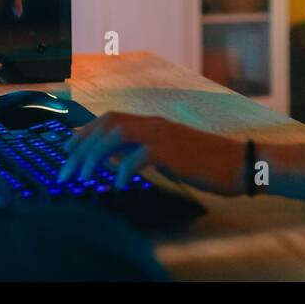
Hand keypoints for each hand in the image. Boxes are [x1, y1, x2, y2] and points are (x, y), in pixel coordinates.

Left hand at [57, 112, 248, 196]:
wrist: (240, 162)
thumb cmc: (207, 163)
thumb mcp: (170, 155)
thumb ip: (144, 152)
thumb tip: (117, 161)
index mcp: (153, 123)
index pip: (110, 118)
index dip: (85, 131)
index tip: (66, 148)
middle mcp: (154, 123)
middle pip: (107, 124)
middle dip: (81, 146)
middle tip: (65, 172)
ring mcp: (162, 135)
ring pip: (116, 133)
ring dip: (93, 155)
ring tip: (81, 177)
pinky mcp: (171, 151)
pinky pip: (139, 155)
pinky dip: (123, 169)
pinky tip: (116, 185)